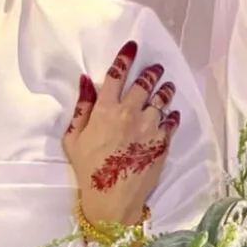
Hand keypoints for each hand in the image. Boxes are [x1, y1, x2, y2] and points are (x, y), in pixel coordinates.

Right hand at [64, 40, 181, 225]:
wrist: (112, 200)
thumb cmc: (88, 170)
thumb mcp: (74, 139)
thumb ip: (82, 108)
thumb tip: (87, 81)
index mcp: (106, 110)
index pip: (117, 76)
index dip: (125, 58)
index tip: (133, 47)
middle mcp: (130, 113)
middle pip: (144, 84)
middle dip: (151, 73)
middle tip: (156, 68)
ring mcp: (149, 127)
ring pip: (162, 101)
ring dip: (165, 91)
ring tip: (168, 86)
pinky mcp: (163, 142)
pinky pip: (172, 122)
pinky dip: (173, 116)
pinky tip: (173, 114)